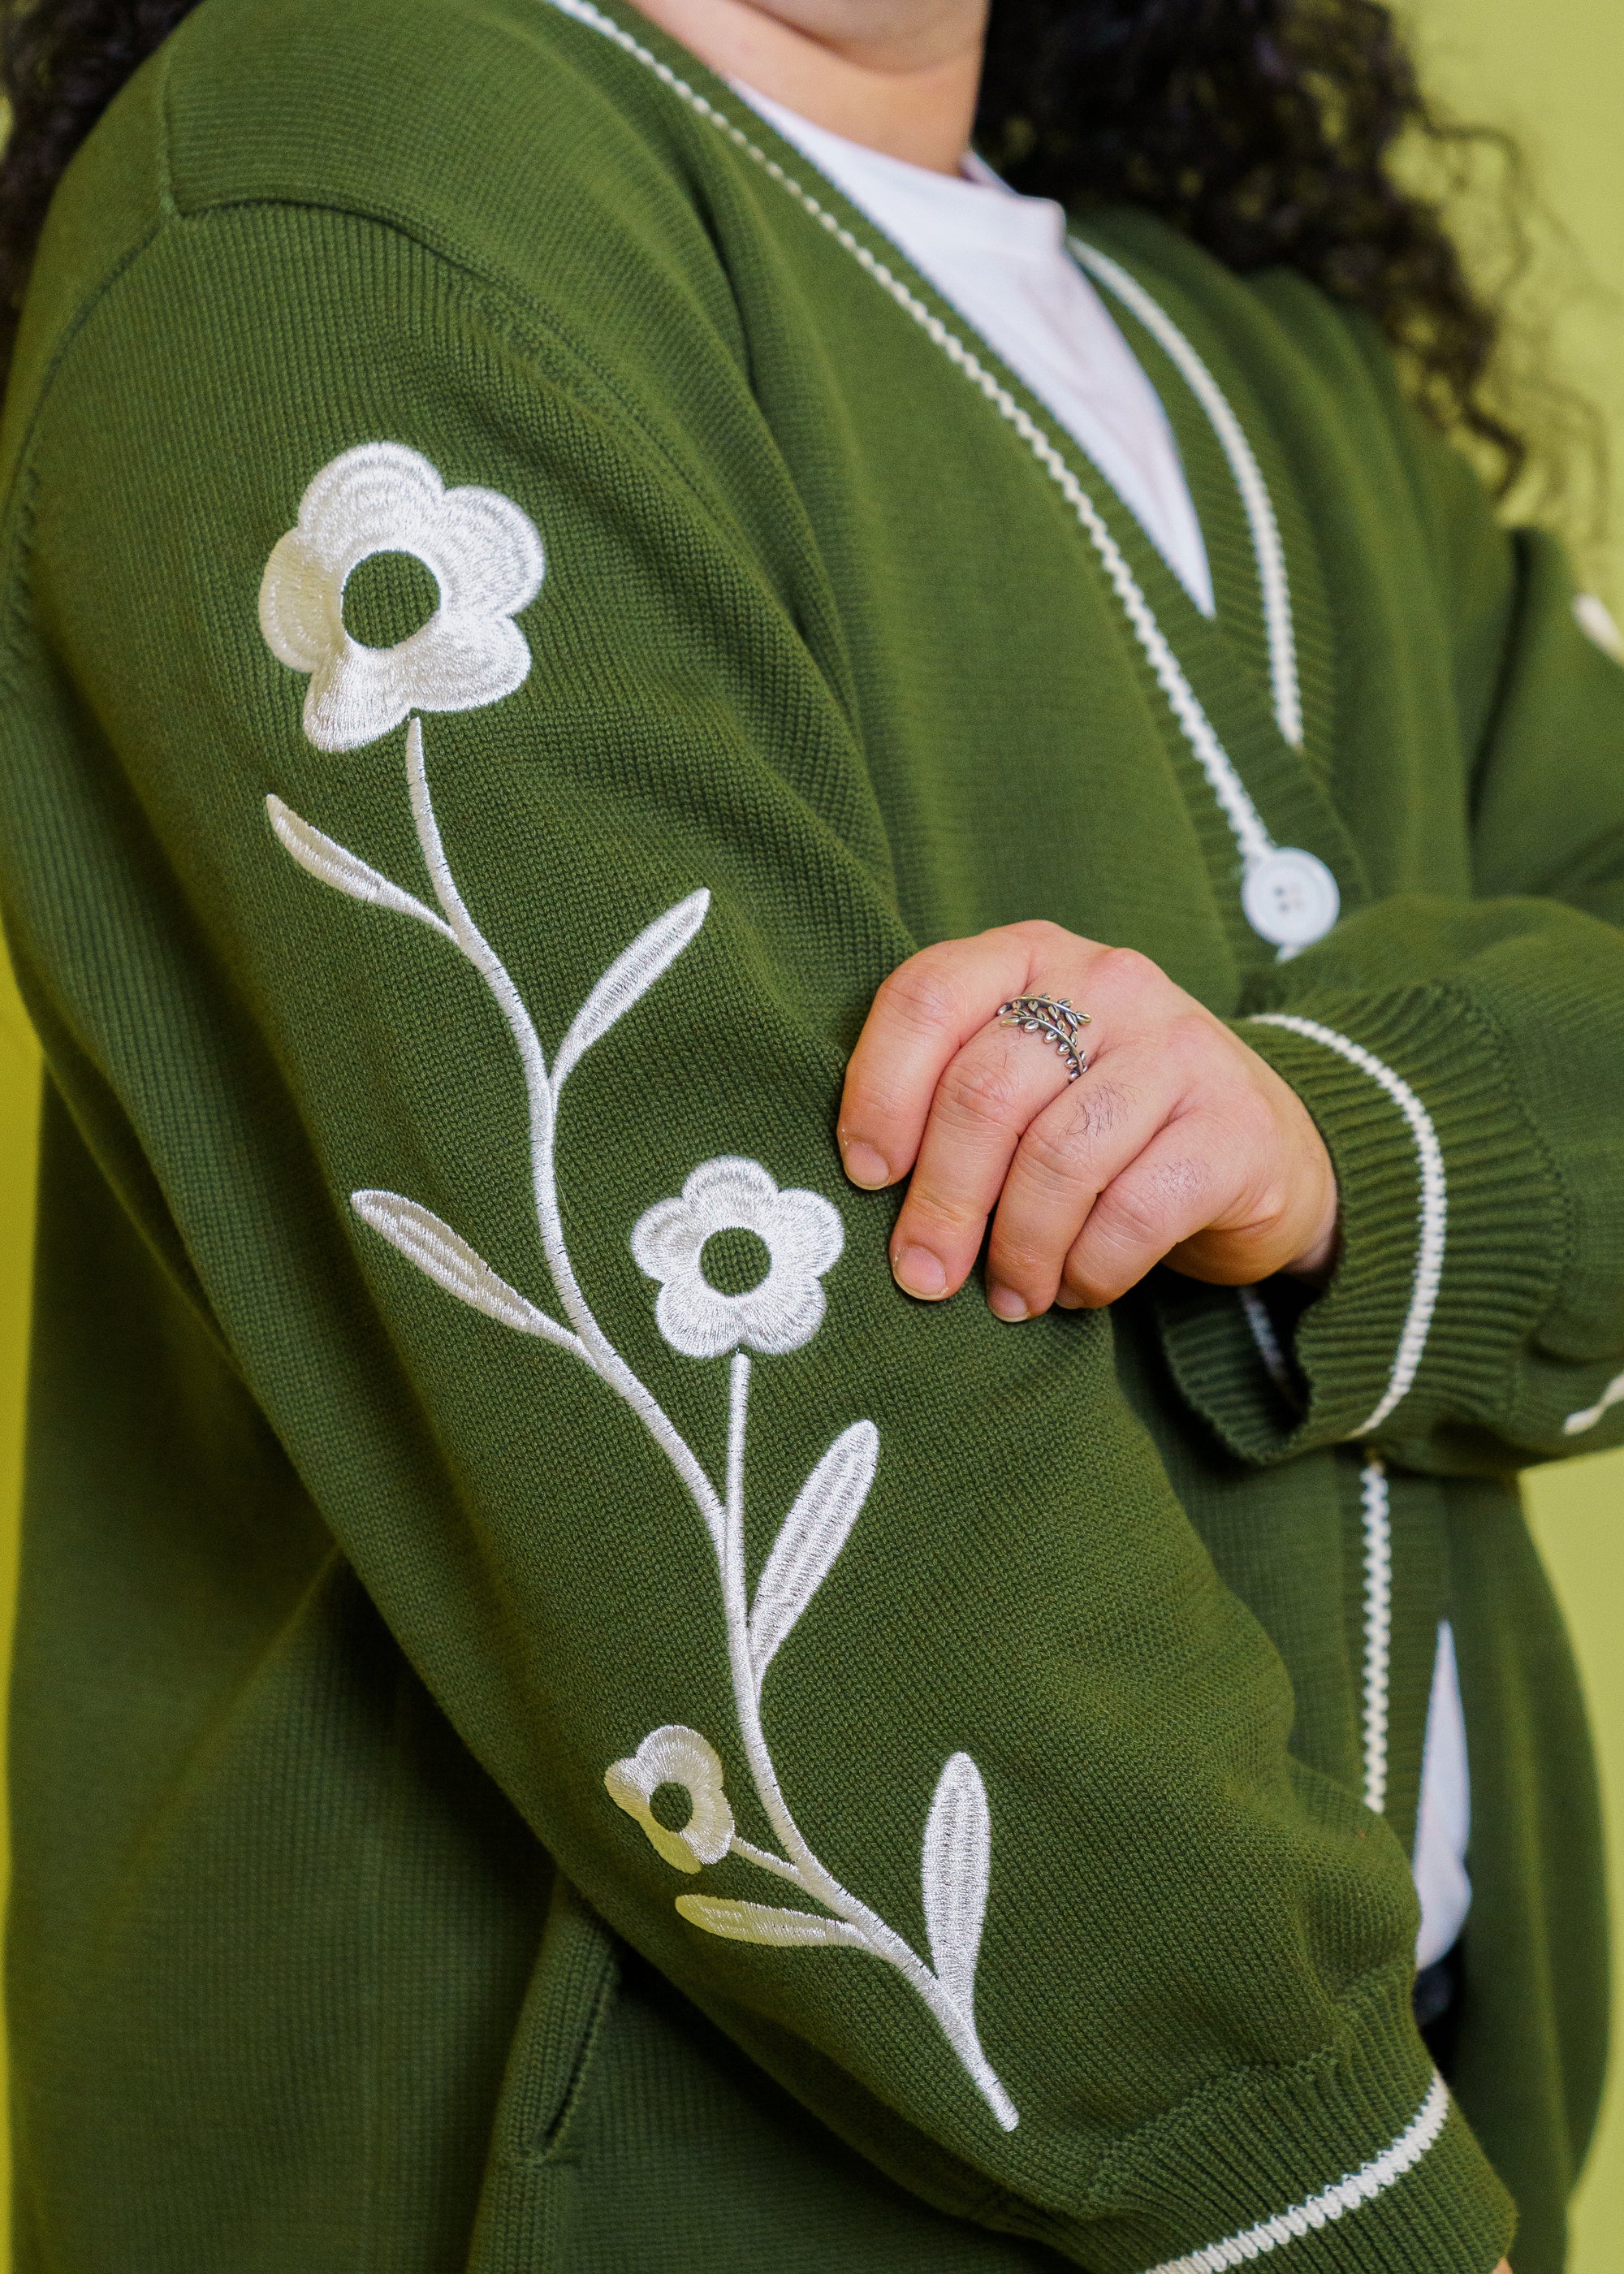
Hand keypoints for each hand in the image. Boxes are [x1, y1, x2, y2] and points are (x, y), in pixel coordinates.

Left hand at [837, 922, 1337, 1317]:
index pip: (927, 997)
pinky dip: (1089, 1269)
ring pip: (1058, 1157)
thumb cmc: (1108, 1127)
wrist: (1265, 1155)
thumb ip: (952, 1099)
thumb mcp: (1027, 1084)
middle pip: (985, 1090)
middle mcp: (1109, 983)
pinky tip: (1078, 1288)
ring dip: (1019, 1247)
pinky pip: (1132, 1212)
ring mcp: (1179, 1047)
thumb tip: (868, 1192)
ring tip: (1010, 1295)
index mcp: (1033, 956)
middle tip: (924, 1274)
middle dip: (942, 1200)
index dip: (879, 1092)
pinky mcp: (1233, 1127)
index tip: (866, 1176)